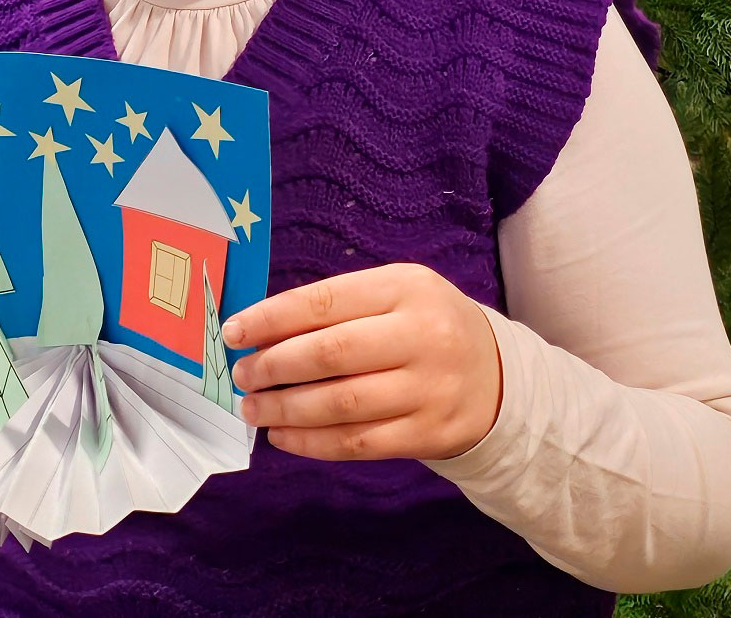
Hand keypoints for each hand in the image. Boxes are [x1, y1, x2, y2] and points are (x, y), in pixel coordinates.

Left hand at [223, 263, 502, 462]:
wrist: (496, 376)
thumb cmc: (425, 326)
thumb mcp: (395, 294)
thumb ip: (337, 307)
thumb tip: (261, 332)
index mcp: (406, 287)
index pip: (324, 302)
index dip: (271, 319)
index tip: (233, 333)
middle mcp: (421, 335)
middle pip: (330, 354)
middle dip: (273, 366)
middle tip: (241, 375)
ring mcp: (429, 389)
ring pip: (341, 404)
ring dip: (285, 409)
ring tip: (253, 408)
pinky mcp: (430, 434)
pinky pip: (359, 443)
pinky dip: (312, 443)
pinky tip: (283, 436)